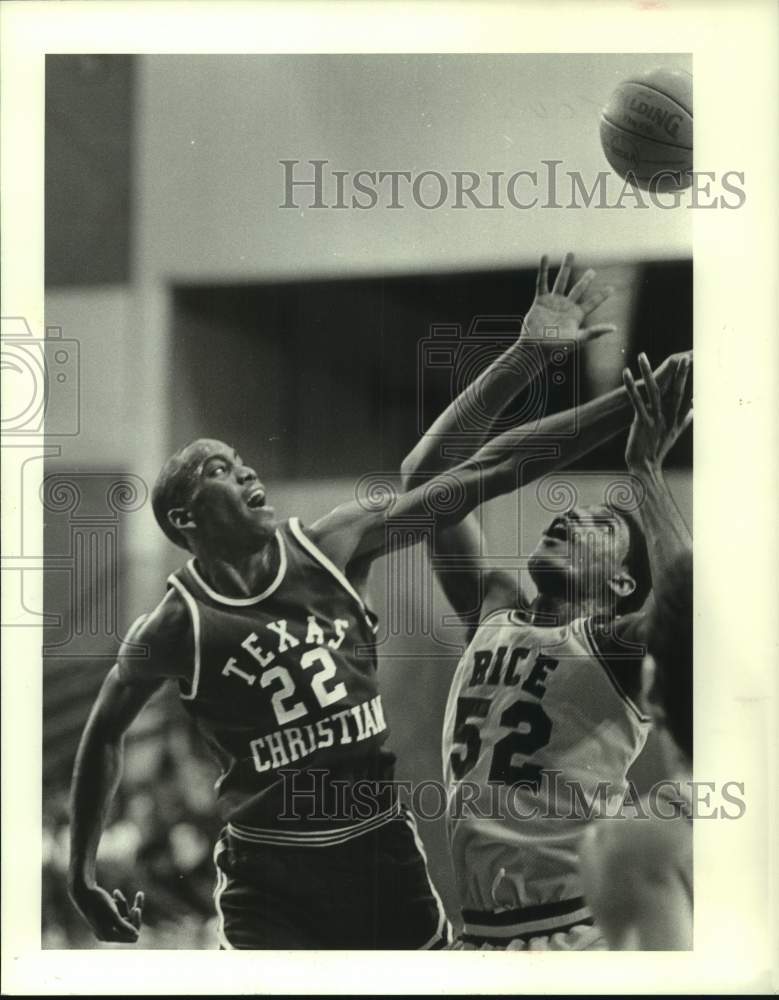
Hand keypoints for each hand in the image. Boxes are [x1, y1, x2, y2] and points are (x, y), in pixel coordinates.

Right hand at [70, 882, 143, 942]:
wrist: (82, 891)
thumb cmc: (97, 902)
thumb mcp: (112, 914)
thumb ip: (124, 927)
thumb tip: (136, 936)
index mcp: (108, 936)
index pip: (131, 936)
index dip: (136, 922)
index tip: (136, 909)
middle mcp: (107, 934)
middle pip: (130, 925)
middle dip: (134, 909)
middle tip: (139, 894)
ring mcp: (106, 926)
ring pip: (125, 916)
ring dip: (124, 903)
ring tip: (116, 892)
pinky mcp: (105, 918)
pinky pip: (119, 912)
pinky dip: (119, 902)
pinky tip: (115, 893)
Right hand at [521, 252, 615, 347]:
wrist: (536, 347)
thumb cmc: (556, 347)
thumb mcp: (577, 339)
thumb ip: (595, 332)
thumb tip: (614, 328)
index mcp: (576, 315)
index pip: (592, 303)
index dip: (601, 296)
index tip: (612, 289)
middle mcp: (566, 306)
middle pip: (578, 289)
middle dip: (586, 280)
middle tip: (592, 271)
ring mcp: (553, 302)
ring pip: (561, 281)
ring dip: (566, 267)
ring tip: (570, 254)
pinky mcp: (541, 300)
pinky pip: (542, 282)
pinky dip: (543, 270)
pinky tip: (545, 257)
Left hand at [623, 352, 691, 471]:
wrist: (645, 467)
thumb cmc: (657, 449)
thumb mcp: (674, 433)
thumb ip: (685, 419)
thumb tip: (694, 407)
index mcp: (676, 418)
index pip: (686, 395)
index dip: (690, 380)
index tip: (695, 363)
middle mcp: (668, 417)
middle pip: (677, 391)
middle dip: (681, 374)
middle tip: (685, 356)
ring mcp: (656, 419)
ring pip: (654, 392)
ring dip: (647, 372)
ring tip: (642, 355)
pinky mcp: (642, 422)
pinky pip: (636, 401)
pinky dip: (631, 387)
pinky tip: (626, 373)